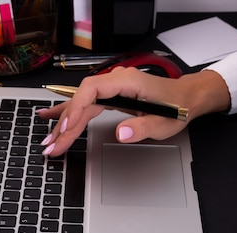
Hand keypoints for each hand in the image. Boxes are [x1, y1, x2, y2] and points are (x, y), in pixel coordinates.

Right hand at [36, 67, 230, 156]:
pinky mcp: (111, 96)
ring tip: (48, 139)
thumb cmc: (178, 106)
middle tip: (52, 146)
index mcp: (127, 82)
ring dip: (64, 123)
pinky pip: (86, 104)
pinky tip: (53, 117)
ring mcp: (112, 88)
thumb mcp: (164, 122)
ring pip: (81, 104)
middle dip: (65, 125)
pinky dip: (70, 114)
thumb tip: (121, 133)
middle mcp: (116, 82)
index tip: (67, 127)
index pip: (92, 90)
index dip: (77, 108)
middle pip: (82, 101)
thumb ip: (142, 126)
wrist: (187, 97)